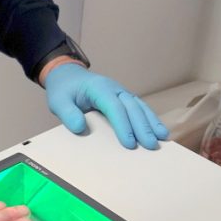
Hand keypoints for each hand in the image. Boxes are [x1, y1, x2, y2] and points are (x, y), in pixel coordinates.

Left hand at [43, 62, 167, 149]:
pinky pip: (139, 108)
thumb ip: (68, 113)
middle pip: (132, 108)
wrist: (67, 76)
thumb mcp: (58, 101)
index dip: (123, 125)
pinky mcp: (124, 99)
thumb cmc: (64, 90)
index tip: (129, 144)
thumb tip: (81, 127)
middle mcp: (114, 89)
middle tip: (151, 145)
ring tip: (162, 138)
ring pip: (140, 107)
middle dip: (142, 127)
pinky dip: (150, 119)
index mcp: (99, 89)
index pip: (114, 107)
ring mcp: (121, 93)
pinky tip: (159, 130)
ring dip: (151, 122)